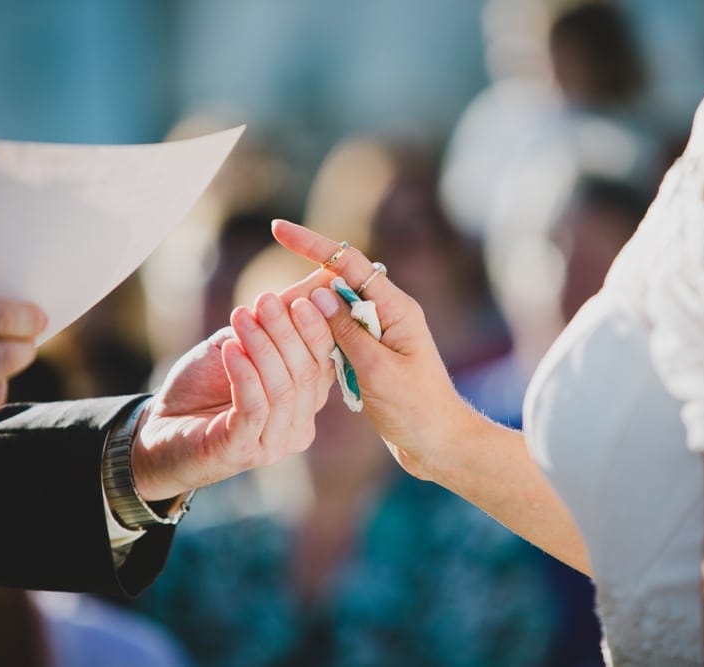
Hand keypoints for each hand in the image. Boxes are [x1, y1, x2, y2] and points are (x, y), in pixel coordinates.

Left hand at [131, 292, 334, 500]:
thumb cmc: (205, 384)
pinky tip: (230, 349)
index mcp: (307, 402)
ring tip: (241, 316)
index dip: (318, 327)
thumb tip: (319, 279)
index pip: (325, 362)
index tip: (305, 295)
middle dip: (286, 331)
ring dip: (263, 347)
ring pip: (283, 389)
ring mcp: (275, 443)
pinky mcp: (244, 451)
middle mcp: (299, 427)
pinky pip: (254, 407)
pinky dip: (244, 374)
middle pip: (307, 373)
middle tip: (265, 299)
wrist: (160, 427)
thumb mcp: (243, 342)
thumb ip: (278, 320)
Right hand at [271, 219, 476, 480]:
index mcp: (396, 309)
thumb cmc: (417, 410)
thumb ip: (347, 332)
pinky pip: (336, 334)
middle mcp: (387, 314)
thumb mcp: (377, 371)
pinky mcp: (370, 353)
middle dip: (301, 285)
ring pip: (333, 310)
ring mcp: (379, 333)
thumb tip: (317, 295)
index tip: (278, 230)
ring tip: (271, 323)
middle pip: (338, 283)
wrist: (438, 444)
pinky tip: (291, 344)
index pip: (350, 263)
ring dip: (304, 314)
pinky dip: (314, 336)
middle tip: (265, 304)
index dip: (312, 244)